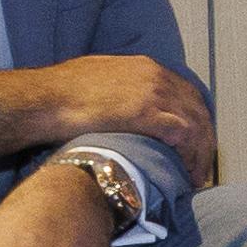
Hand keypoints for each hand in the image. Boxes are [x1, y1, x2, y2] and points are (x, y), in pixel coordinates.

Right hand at [0, 53, 216, 166]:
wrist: (42, 99)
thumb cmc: (57, 94)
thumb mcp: (96, 80)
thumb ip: (117, 89)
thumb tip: (120, 106)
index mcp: (145, 67)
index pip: (186, 94)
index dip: (194, 120)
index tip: (193, 144)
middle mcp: (156, 76)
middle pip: (197, 109)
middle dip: (203, 140)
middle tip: (200, 167)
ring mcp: (153, 93)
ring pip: (195, 124)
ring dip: (199, 154)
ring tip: (195, 178)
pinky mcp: (146, 113)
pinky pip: (183, 136)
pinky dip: (189, 156)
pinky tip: (185, 175)